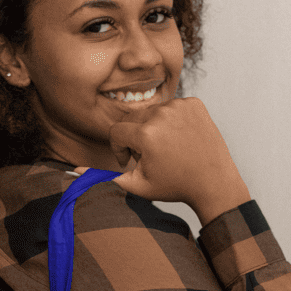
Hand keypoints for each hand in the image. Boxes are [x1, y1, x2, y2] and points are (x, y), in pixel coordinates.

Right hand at [108, 97, 249, 224]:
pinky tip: (181, 139)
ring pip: (153, 113)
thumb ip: (104, 176)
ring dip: (153, 128)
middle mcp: (162, 114)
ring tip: (167, 149)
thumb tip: (76, 170)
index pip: (116, 132)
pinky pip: (172, 108)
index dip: (120, 149)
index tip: (131, 161)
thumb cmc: (175, 186)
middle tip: (150, 157)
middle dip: (136, 138)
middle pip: (133, 120)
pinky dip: (172, 121)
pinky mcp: (194, 103)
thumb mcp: (137, 186)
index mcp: (145, 134)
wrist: (214, 182)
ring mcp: (180, 106)